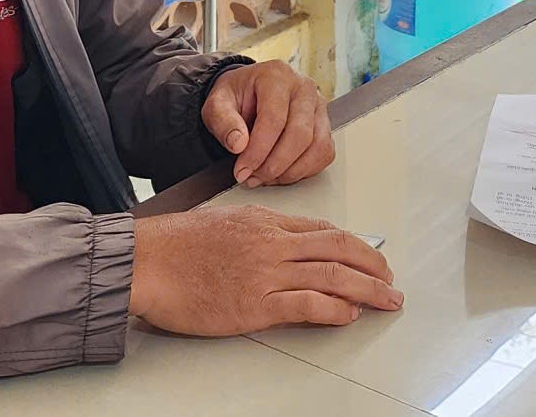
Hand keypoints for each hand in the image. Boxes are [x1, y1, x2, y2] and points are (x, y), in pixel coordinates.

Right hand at [128, 206, 401, 333]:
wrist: (145, 261)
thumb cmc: (174, 245)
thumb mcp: (224, 222)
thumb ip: (257, 232)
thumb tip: (283, 246)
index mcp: (265, 220)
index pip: (323, 229)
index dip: (354, 244)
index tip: (370, 257)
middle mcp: (272, 242)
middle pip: (338, 248)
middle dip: (372, 265)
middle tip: (390, 279)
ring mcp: (265, 273)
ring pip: (332, 275)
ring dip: (366, 289)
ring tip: (386, 299)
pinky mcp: (255, 304)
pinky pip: (307, 304)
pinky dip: (334, 309)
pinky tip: (349, 314)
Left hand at [202, 61, 333, 186]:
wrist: (249, 92)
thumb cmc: (237, 96)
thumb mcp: (217, 104)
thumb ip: (223, 122)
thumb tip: (239, 145)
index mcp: (277, 76)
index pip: (274, 119)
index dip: (258, 150)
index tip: (242, 169)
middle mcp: (303, 88)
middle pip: (300, 134)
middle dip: (274, 165)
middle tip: (252, 177)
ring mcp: (319, 106)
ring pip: (317, 146)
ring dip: (290, 171)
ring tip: (265, 177)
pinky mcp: (325, 125)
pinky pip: (324, 153)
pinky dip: (304, 170)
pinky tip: (281, 172)